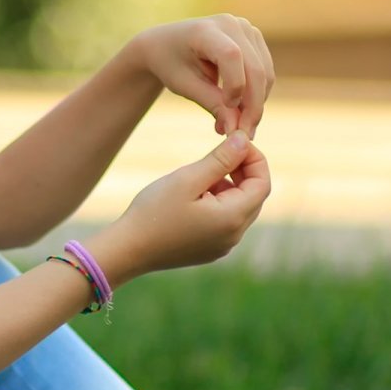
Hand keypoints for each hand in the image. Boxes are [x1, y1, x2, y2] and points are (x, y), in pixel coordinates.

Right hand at [90, 130, 270, 281]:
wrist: (127, 250)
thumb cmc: (154, 211)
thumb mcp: (187, 178)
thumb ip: (221, 159)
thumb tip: (244, 139)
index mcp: (232, 218)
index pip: (263, 183)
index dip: (254, 158)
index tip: (233, 143)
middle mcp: (234, 236)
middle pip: (254, 196)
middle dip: (242, 171)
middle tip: (216, 155)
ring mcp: (223, 246)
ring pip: (240, 208)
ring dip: (228, 187)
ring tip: (198, 177)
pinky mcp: (210, 250)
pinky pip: (226, 221)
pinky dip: (218, 203)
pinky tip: (192, 197)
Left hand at [133, 15, 274, 137]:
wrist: (167, 44)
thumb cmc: (171, 64)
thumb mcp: (185, 86)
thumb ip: (212, 104)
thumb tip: (236, 130)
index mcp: (206, 30)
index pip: (231, 55)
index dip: (235, 85)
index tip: (227, 109)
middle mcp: (231, 24)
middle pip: (255, 68)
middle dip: (252, 105)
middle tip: (243, 134)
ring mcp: (246, 29)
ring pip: (265, 73)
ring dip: (256, 103)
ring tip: (239, 127)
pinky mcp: (254, 39)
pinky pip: (265, 71)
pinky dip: (257, 94)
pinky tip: (242, 112)